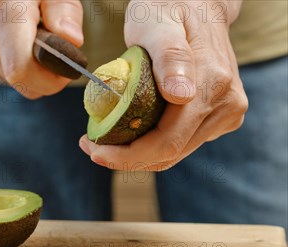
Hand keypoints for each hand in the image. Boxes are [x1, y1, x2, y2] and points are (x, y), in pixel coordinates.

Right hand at [0, 0, 83, 98]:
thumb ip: (65, 10)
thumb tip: (72, 41)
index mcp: (0, 11)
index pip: (22, 70)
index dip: (49, 79)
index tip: (66, 68)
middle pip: (18, 80)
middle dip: (42, 73)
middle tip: (54, 49)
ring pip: (9, 80)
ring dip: (27, 67)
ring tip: (29, 35)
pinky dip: (12, 62)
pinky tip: (13, 37)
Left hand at [79, 0, 247, 170]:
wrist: (198, 5)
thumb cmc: (168, 10)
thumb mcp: (158, 24)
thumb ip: (169, 56)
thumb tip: (180, 96)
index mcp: (213, 86)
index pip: (167, 142)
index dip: (127, 156)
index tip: (93, 150)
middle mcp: (226, 105)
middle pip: (169, 154)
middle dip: (126, 158)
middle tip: (91, 147)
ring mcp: (227, 114)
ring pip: (174, 153)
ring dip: (136, 154)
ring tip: (104, 139)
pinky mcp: (221, 119)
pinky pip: (180, 143)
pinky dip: (151, 144)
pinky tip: (129, 131)